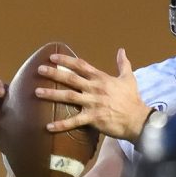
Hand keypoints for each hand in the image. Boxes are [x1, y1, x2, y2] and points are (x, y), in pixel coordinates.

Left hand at [35, 48, 149, 141]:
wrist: (138, 119)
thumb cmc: (133, 99)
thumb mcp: (129, 78)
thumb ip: (123, 64)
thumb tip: (122, 50)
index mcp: (101, 79)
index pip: (81, 65)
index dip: (66, 60)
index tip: (52, 57)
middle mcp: (94, 89)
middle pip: (71, 78)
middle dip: (54, 73)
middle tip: (39, 70)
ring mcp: (93, 103)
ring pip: (69, 97)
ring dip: (52, 94)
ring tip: (37, 92)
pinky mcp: (93, 118)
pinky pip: (74, 121)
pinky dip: (61, 124)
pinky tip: (48, 126)